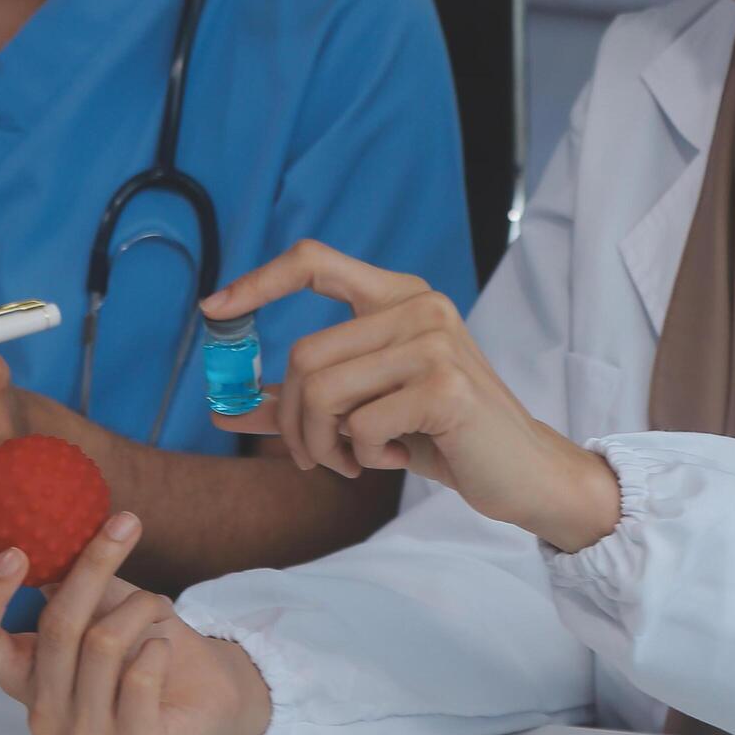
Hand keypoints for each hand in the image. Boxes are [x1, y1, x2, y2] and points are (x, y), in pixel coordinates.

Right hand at [0, 512, 272, 734]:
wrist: (208, 689)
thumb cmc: (145, 642)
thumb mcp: (104, 603)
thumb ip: (73, 578)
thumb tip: (50, 532)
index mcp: (22, 675)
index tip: (15, 551)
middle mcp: (43, 714)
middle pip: (56, 627)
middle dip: (93, 569)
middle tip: (124, 526)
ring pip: (101, 645)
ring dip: (138, 608)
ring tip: (154, 606)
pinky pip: (139, 678)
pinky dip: (157, 646)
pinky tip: (162, 648)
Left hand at [202, 240, 620, 551]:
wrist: (522, 472)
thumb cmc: (442, 435)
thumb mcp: (364, 413)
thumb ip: (300, 403)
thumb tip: (223, 407)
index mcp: (397, 297)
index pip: (313, 262)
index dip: (256, 282)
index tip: (212, 311)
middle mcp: (418, 306)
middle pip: (304, 356)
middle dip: (294, 421)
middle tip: (315, 457)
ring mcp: (434, 342)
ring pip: (323, 392)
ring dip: (324, 445)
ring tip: (354, 461)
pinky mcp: (444, 386)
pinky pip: (359, 426)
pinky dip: (362, 456)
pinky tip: (395, 457)